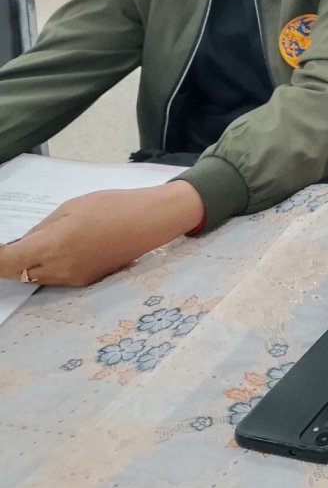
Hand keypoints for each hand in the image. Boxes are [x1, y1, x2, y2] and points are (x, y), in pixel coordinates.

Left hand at [0, 181, 204, 286]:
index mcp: (52, 246)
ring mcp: (73, 278)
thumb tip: (22, 243)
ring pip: (33, 277)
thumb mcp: (70, 208)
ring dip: (25, 264)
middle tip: (11, 244)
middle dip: (7, 260)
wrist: (152, 222)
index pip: (4, 262)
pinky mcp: (85, 281)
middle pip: (15, 272)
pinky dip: (45, 267)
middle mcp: (59, 269)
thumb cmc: (113, 206)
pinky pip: (53, 278)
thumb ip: (41, 229)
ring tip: (32, 244)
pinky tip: (55, 250)